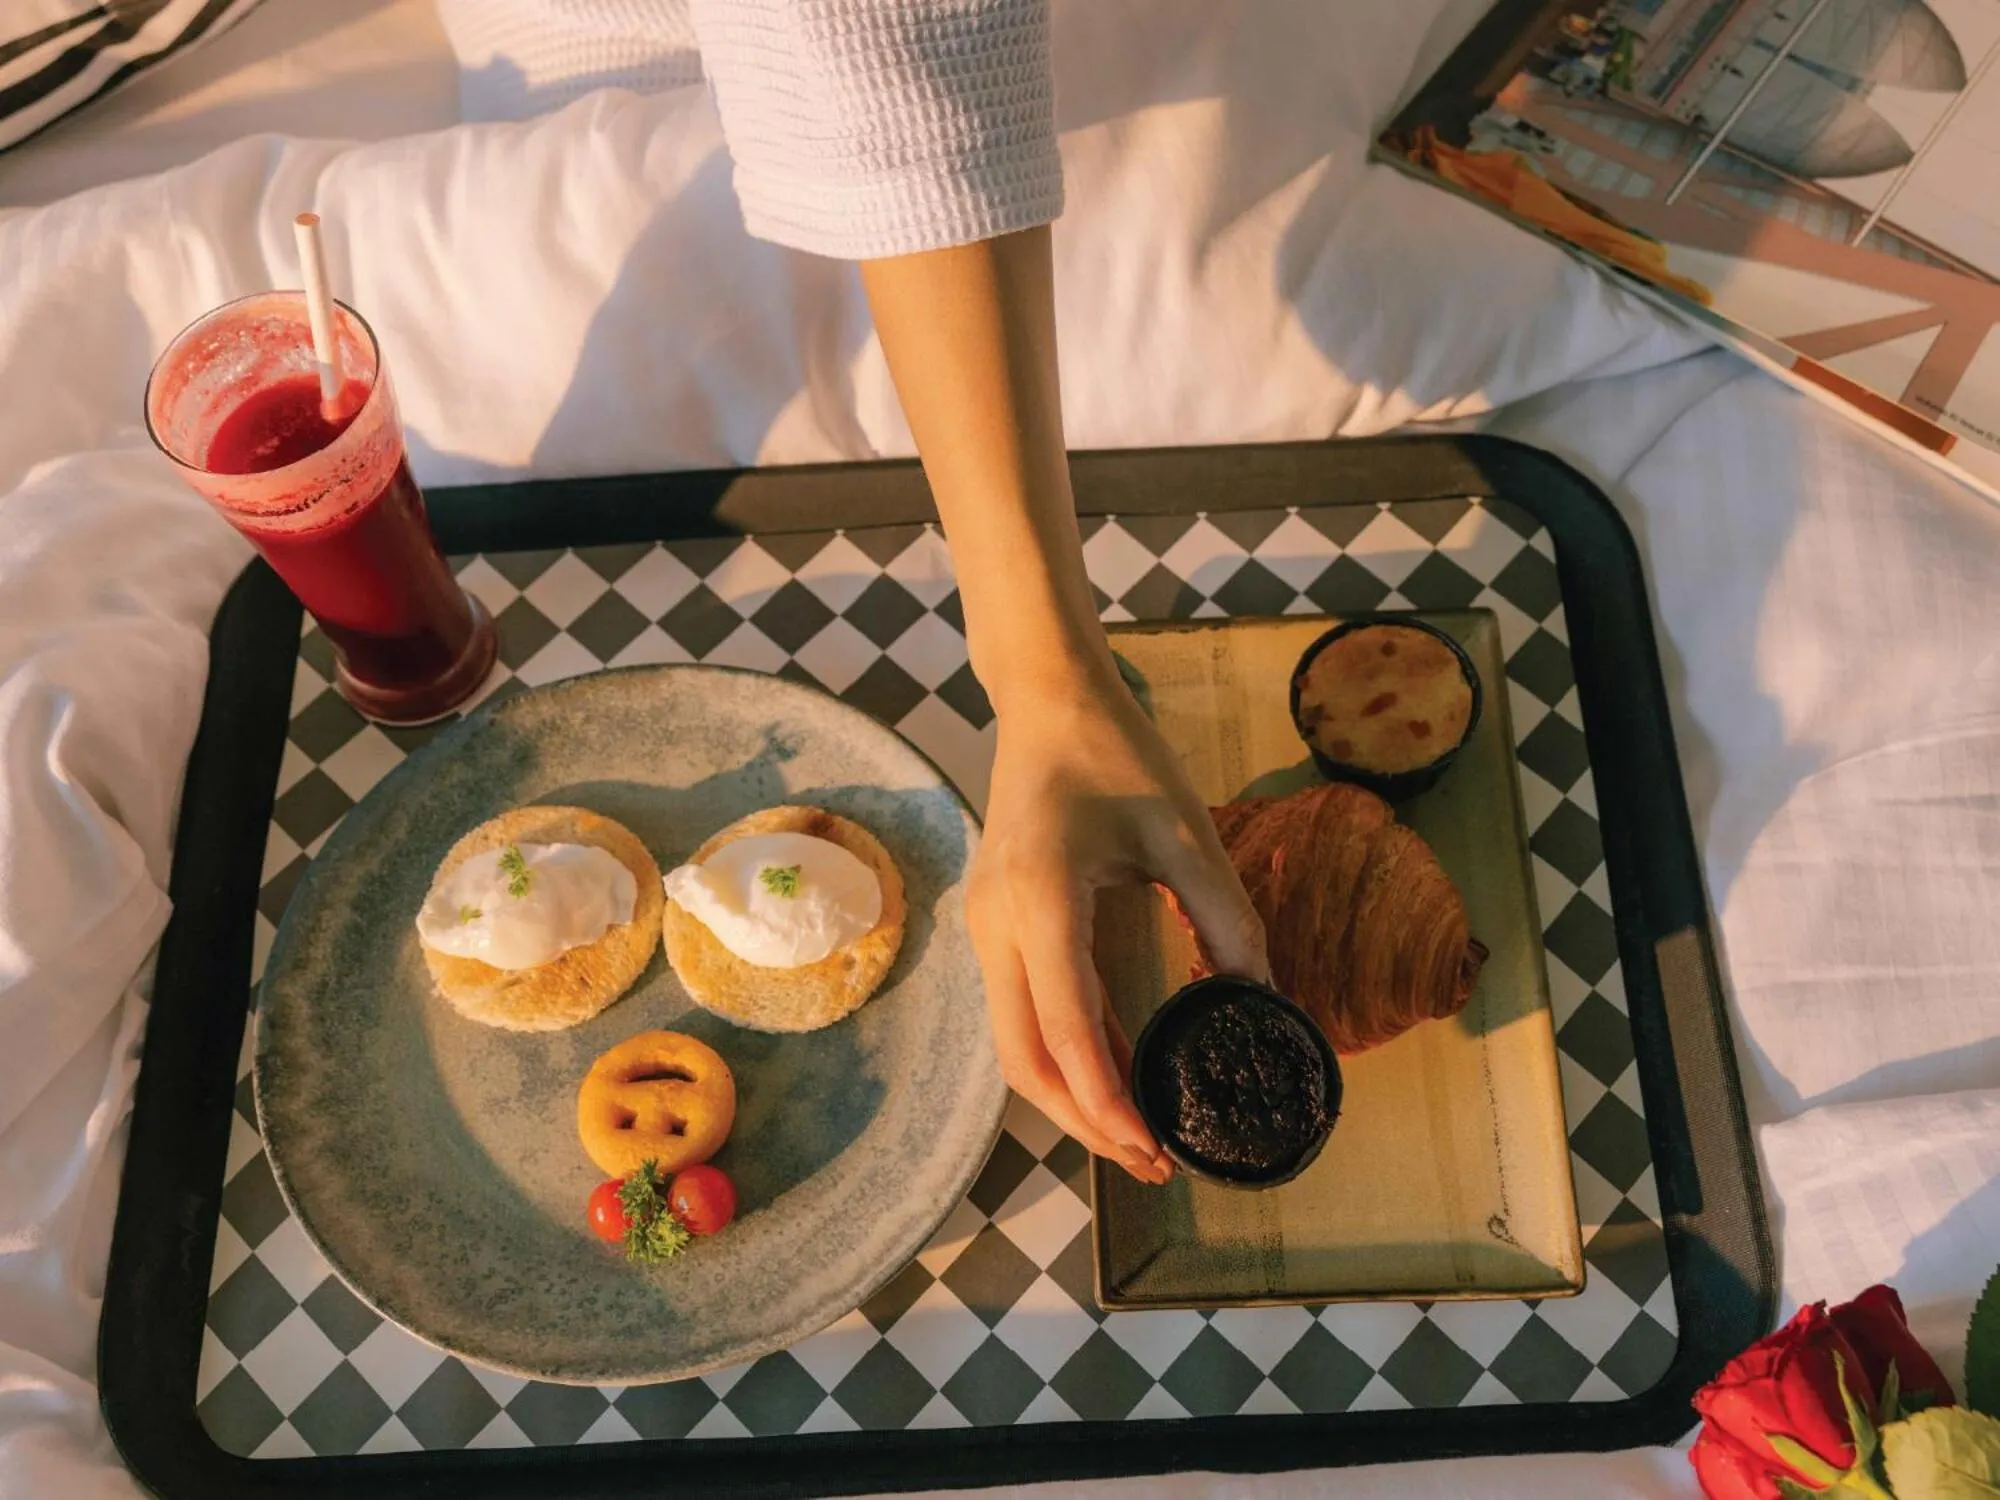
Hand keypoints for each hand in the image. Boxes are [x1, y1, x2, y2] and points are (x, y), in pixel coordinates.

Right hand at [970, 661, 1268, 1184]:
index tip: (1154, 1148)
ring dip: (1072, 1097)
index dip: (1108, 1102)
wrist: (1047, 702)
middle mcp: (999, 926)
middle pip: (1026, 1061)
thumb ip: (1222, 918)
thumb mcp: (1184, 832)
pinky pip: (1025, 1012)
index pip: (1068, 1030)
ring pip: (1018, 1045)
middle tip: (1153, 1162)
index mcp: (1043, 900)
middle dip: (1085, 1123)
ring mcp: (988, 930)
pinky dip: (1067, 1054)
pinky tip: (1119, 1075)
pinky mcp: (997, 927)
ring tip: (1140, 1135)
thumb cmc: (1116, 753)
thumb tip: (1265, 999)